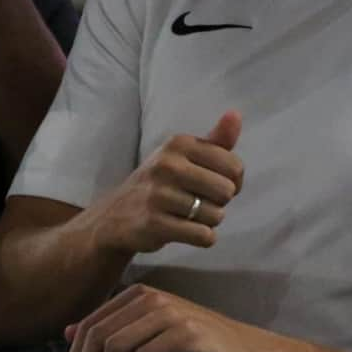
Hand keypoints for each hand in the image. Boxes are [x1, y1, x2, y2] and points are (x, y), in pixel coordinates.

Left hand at [63, 284, 265, 351]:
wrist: (238, 346)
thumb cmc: (191, 338)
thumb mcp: (148, 325)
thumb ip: (112, 324)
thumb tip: (67, 332)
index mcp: (141, 293)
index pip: (92, 322)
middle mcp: (154, 298)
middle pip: (99, 334)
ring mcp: (171, 314)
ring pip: (115, 345)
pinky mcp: (186, 334)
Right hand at [85, 110, 243, 257]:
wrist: (115, 216)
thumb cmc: (163, 182)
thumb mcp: (187, 155)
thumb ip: (217, 139)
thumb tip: (236, 114)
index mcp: (180, 144)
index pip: (235, 166)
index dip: (233, 181)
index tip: (215, 184)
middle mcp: (168, 165)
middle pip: (227, 191)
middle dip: (220, 202)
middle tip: (200, 202)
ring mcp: (158, 195)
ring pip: (217, 215)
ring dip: (209, 221)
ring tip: (189, 216)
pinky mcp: (154, 224)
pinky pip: (203, 236)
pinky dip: (203, 237)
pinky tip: (187, 231)